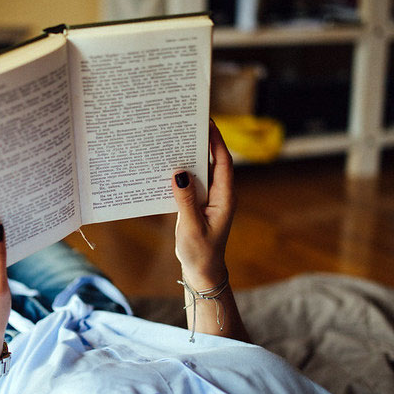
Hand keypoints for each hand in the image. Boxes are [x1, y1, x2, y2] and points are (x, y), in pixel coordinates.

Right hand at [171, 120, 235, 289]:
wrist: (202, 271)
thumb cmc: (200, 252)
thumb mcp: (191, 227)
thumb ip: (185, 200)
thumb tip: (179, 173)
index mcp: (224, 198)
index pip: (223, 163)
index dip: (217, 141)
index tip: (208, 122)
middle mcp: (220, 195)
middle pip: (213, 161)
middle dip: (203, 142)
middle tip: (189, 123)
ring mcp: (210, 199)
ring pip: (202, 170)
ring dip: (191, 156)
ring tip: (176, 138)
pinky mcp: (199, 204)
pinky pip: (192, 182)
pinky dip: (183, 172)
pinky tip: (169, 164)